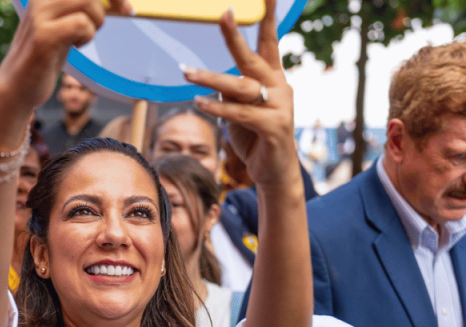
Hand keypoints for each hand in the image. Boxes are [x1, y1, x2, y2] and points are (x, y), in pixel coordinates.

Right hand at [0, 0, 131, 112]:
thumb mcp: (64, 24)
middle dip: (113, 0)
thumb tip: (117, 2)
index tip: (125, 5)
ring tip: (84, 37)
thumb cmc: (45, 55)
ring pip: (88, 1)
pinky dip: (87, 36)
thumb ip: (83, 8)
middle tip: (124, 13)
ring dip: (97, 21)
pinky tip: (77, 46)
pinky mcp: (44, 36)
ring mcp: (39, 15)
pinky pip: (82, 24)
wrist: (16, 86)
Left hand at [181, 0, 300, 195]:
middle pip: (253, 58)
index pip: (269, 43)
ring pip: (240, 87)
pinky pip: (240, 114)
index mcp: (273, 78)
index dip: (268, 19)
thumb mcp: (239, 110)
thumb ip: (231, 92)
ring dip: (210, 78)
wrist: (274, 172)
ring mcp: (279, 107)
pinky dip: (219, 109)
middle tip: (223, 14)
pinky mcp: (274, 127)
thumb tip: (213, 81)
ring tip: (186, 72)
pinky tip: (199, 103)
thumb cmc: (255, 137)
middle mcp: (279, 87)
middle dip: (236, 37)